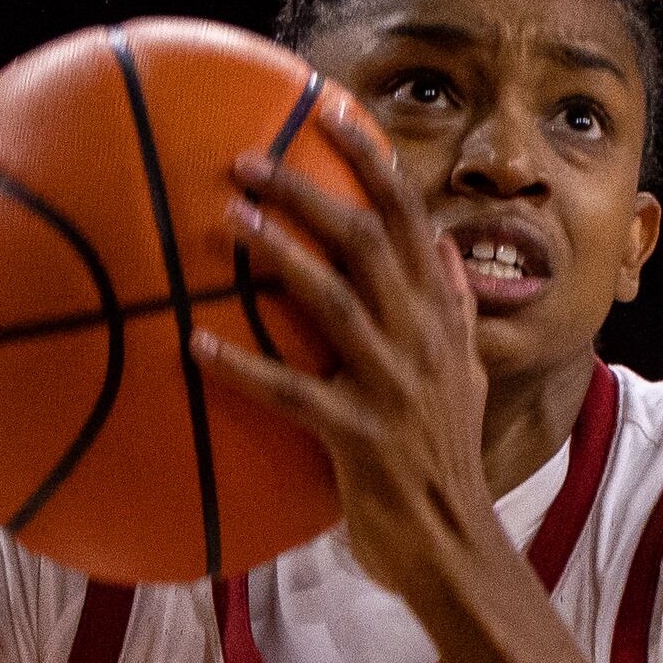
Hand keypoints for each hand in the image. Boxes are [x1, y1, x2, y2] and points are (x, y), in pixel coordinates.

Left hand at [188, 134, 502, 607]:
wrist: (456, 549)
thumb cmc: (445, 461)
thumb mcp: (467, 374)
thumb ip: (455, 309)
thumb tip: (444, 250)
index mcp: (442, 318)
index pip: (410, 220)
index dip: (374, 163)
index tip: (332, 113)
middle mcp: (423, 339)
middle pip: (365, 241)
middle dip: (309, 190)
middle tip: (247, 160)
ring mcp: (393, 387)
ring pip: (335, 300)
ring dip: (279, 254)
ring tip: (229, 220)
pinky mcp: (359, 437)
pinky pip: (292, 392)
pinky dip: (242, 367)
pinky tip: (195, 346)